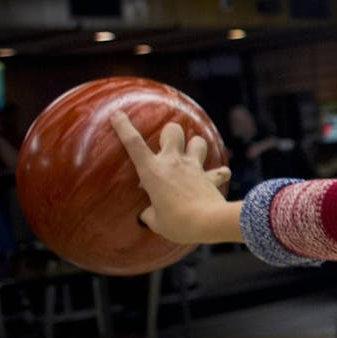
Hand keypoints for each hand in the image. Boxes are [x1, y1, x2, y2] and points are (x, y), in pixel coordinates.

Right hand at [111, 113, 238, 243]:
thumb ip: (150, 213)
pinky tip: (219, 175)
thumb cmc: (178, 223)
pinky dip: (219, 172)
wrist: (210, 223)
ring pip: (198, 141)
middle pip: (173, 130)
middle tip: (167, 145)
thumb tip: (148, 213)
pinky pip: (219, 171)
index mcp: (152, 171)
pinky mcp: (211, 177)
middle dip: (169, 133)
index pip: (134, 143)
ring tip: (191, 156)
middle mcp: (174, 163)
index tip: (117, 114)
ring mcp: (194, 168)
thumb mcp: (156, 222)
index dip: (123, 127)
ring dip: (195, 146)